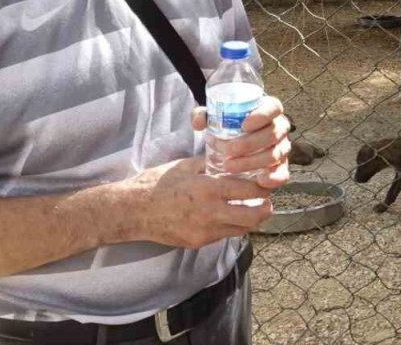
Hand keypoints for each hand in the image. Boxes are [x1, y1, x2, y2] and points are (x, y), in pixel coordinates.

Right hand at [127, 156, 273, 248]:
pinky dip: (230, 226)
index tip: (266, 183)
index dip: (263, 188)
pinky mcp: (198, 242)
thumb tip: (227, 158)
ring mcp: (205, 231)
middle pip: (253, 217)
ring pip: (240, 230)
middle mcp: (211, 213)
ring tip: (249, 209)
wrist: (133, 211)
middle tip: (267, 202)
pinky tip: (227, 216)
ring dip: (249, 220)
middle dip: (264, 209)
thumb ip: (209, 164)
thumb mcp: (185, 166)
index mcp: (209, 189)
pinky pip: (223, 235)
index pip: (249, 191)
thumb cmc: (157, 183)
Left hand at [192, 95, 291, 189]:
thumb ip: (203, 115)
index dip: (262, 115)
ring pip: (274, 154)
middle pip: (273, 133)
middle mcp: (279, 128)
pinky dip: (273, 178)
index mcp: (269, 110)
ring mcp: (281, 148)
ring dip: (252, 161)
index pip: (274, 107)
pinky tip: (259, 180)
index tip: (243, 125)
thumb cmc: (228, 126)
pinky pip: (283, 173)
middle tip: (228, 150)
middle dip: (250, 143)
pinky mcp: (281, 167)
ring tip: (229, 166)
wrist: (236, 144)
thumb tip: (199, 122)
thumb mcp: (215, 117)